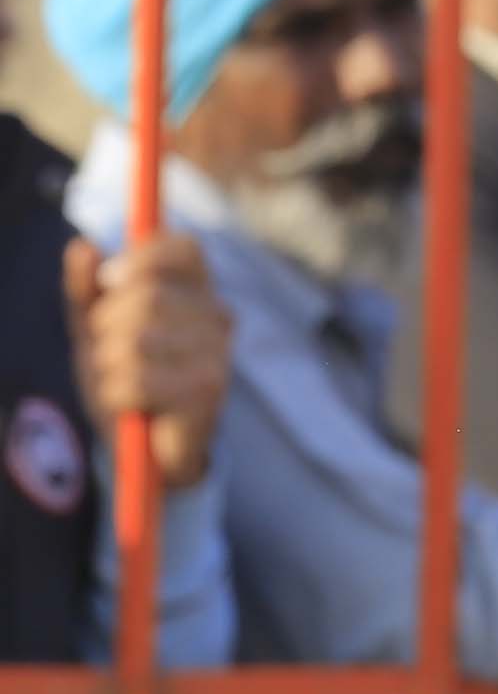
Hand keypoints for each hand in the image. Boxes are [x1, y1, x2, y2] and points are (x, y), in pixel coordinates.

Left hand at [68, 233, 226, 489]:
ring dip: (108, 365)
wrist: (145, 446)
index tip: (109, 281)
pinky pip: (138, 380)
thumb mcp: (96, 329)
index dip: (141, 258)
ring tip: (120, 381)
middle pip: (147, 296)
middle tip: (109, 351)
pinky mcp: (207, 394)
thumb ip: (86, 289)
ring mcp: (217, 356)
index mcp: (197, 293)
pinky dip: (116, 394)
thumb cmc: (124, 379)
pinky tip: (129, 404)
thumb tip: (83, 247)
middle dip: (107, 325)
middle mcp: (218, 319)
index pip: (182, 249)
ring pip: (137, 340)